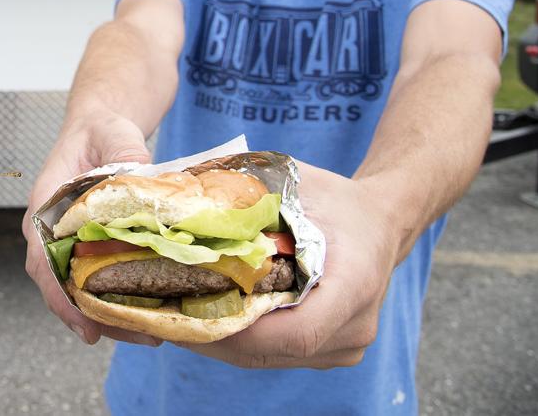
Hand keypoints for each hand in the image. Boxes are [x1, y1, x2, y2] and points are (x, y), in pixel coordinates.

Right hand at [21, 114, 158, 346]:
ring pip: (73, 288)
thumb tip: (142, 177)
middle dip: (87, 316)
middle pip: (55, 284)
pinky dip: (112, 301)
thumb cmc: (101, 130)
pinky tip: (145, 316)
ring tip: (148, 335)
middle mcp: (49, 227)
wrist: (100, 127)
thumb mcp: (114, 134)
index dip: (58, 292)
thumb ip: (125, 154)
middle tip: (135, 335)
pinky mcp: (86, 246)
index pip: (41, 255)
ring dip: (105, 316)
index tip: (83, 322)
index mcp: (45, 203)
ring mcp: (65, 239)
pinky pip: (91, 280)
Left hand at [178, 162, 399, 367]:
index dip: (238, 330)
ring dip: (216, 339)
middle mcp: (355, 326)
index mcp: (354, 284)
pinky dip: (236, 337)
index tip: (187, 313)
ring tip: (169, 314)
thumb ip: (241, 191)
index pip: (295, 331)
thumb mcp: (291, 181)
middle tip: (157, 314)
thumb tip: (174, 193)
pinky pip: (274, 353)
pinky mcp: (331, 351)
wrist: (380, 221)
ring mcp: (345, 346)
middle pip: (271, 350)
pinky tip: (201, 315)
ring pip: (266, 357)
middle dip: (209, 334)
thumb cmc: (333, 198)